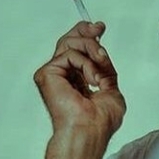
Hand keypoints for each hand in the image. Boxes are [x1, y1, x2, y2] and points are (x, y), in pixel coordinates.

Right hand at [33, 21, 125, 140]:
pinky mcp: (47, 74)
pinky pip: (69, 55)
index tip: (100, 27)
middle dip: (86, 31)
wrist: (90, 130)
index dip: (86, 35)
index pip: (76, 50)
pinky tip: (91, 79)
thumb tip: (102, 55)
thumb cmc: (100, 121)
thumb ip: (106, 71)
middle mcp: (62, 75)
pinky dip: (86, 65)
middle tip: (99, 28)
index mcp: (75, 80)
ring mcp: (53, 74)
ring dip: (92, 51)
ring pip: (70, 43)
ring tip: (101, 69)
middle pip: (69, 41)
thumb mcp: (112, 89)